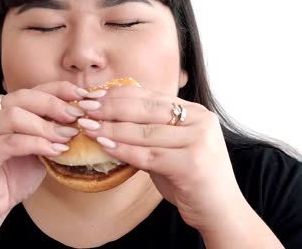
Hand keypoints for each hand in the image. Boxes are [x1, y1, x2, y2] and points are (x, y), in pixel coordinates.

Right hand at [0, 81, 85, 223]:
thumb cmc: (12, 178)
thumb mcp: (38, 149)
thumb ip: (51, 132)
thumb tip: (83, 117)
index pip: (31, 90)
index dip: (59, 90)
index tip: (84, 96)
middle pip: (23, 97)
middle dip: (54, 105)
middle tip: (77, 116)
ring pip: (15, 117)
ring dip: (47, 126)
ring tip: (68, 136)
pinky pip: (11, 142)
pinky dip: (37, 144)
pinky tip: (55, 152)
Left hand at [79, 85, 246, 230]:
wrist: (220, 210)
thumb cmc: (190, 179)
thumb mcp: (170, 148)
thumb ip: (148, 133)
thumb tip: (110, 120)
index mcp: (195, 112)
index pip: (150, 96)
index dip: (118, 94)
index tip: (93, 96)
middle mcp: (200, 120)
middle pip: (145, 109)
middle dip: (110, 108)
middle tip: (84, 108)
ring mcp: (199, 141)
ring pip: (144, 132)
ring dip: (111, 129)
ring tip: (88, 127)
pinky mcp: (192, 164)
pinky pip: (149, 155)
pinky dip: (123, 150)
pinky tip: (104, 146)